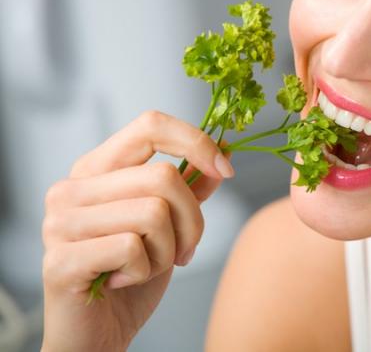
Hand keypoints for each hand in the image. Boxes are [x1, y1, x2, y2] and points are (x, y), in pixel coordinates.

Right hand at [41, 110, 233, 351]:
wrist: (97, 334)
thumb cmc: (132, 275)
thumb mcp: (170, 224)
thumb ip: (191, 186)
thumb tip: (225, 149)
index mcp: (96, 168)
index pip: (151, 125)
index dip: (196, 142)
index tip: (225, 170)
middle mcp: (72, 188)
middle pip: (164, 176)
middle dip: (192, 221)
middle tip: (184, 251)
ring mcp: (60, 223)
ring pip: (154, 212)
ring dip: (168, 250)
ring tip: (149, 266)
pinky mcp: (60, 260)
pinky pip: (132, 249)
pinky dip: (144, 271)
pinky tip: (123, 281)